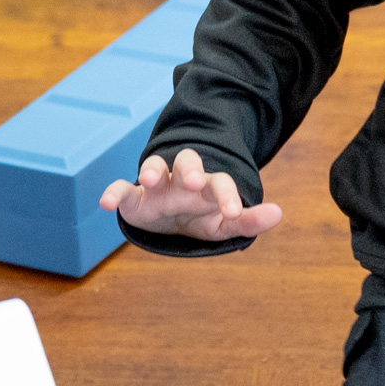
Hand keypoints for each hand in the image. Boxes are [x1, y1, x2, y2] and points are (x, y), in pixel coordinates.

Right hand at [100, 148, 282, 244]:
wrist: (171, 219)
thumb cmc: (202, 217)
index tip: (233, 211)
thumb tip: (278, 212)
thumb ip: (249, 220)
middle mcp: (182, 180)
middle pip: (187, 162)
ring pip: (154, 167)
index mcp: (208, 186)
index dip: (228, 196)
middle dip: (190, 169)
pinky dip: (113, 192)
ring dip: (152, 170)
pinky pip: (121, 188)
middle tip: (194, 182)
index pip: (220, 183)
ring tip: (149, 181)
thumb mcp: (224, 224)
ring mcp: (156, 186)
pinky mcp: (133, 197)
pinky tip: (106, 203)